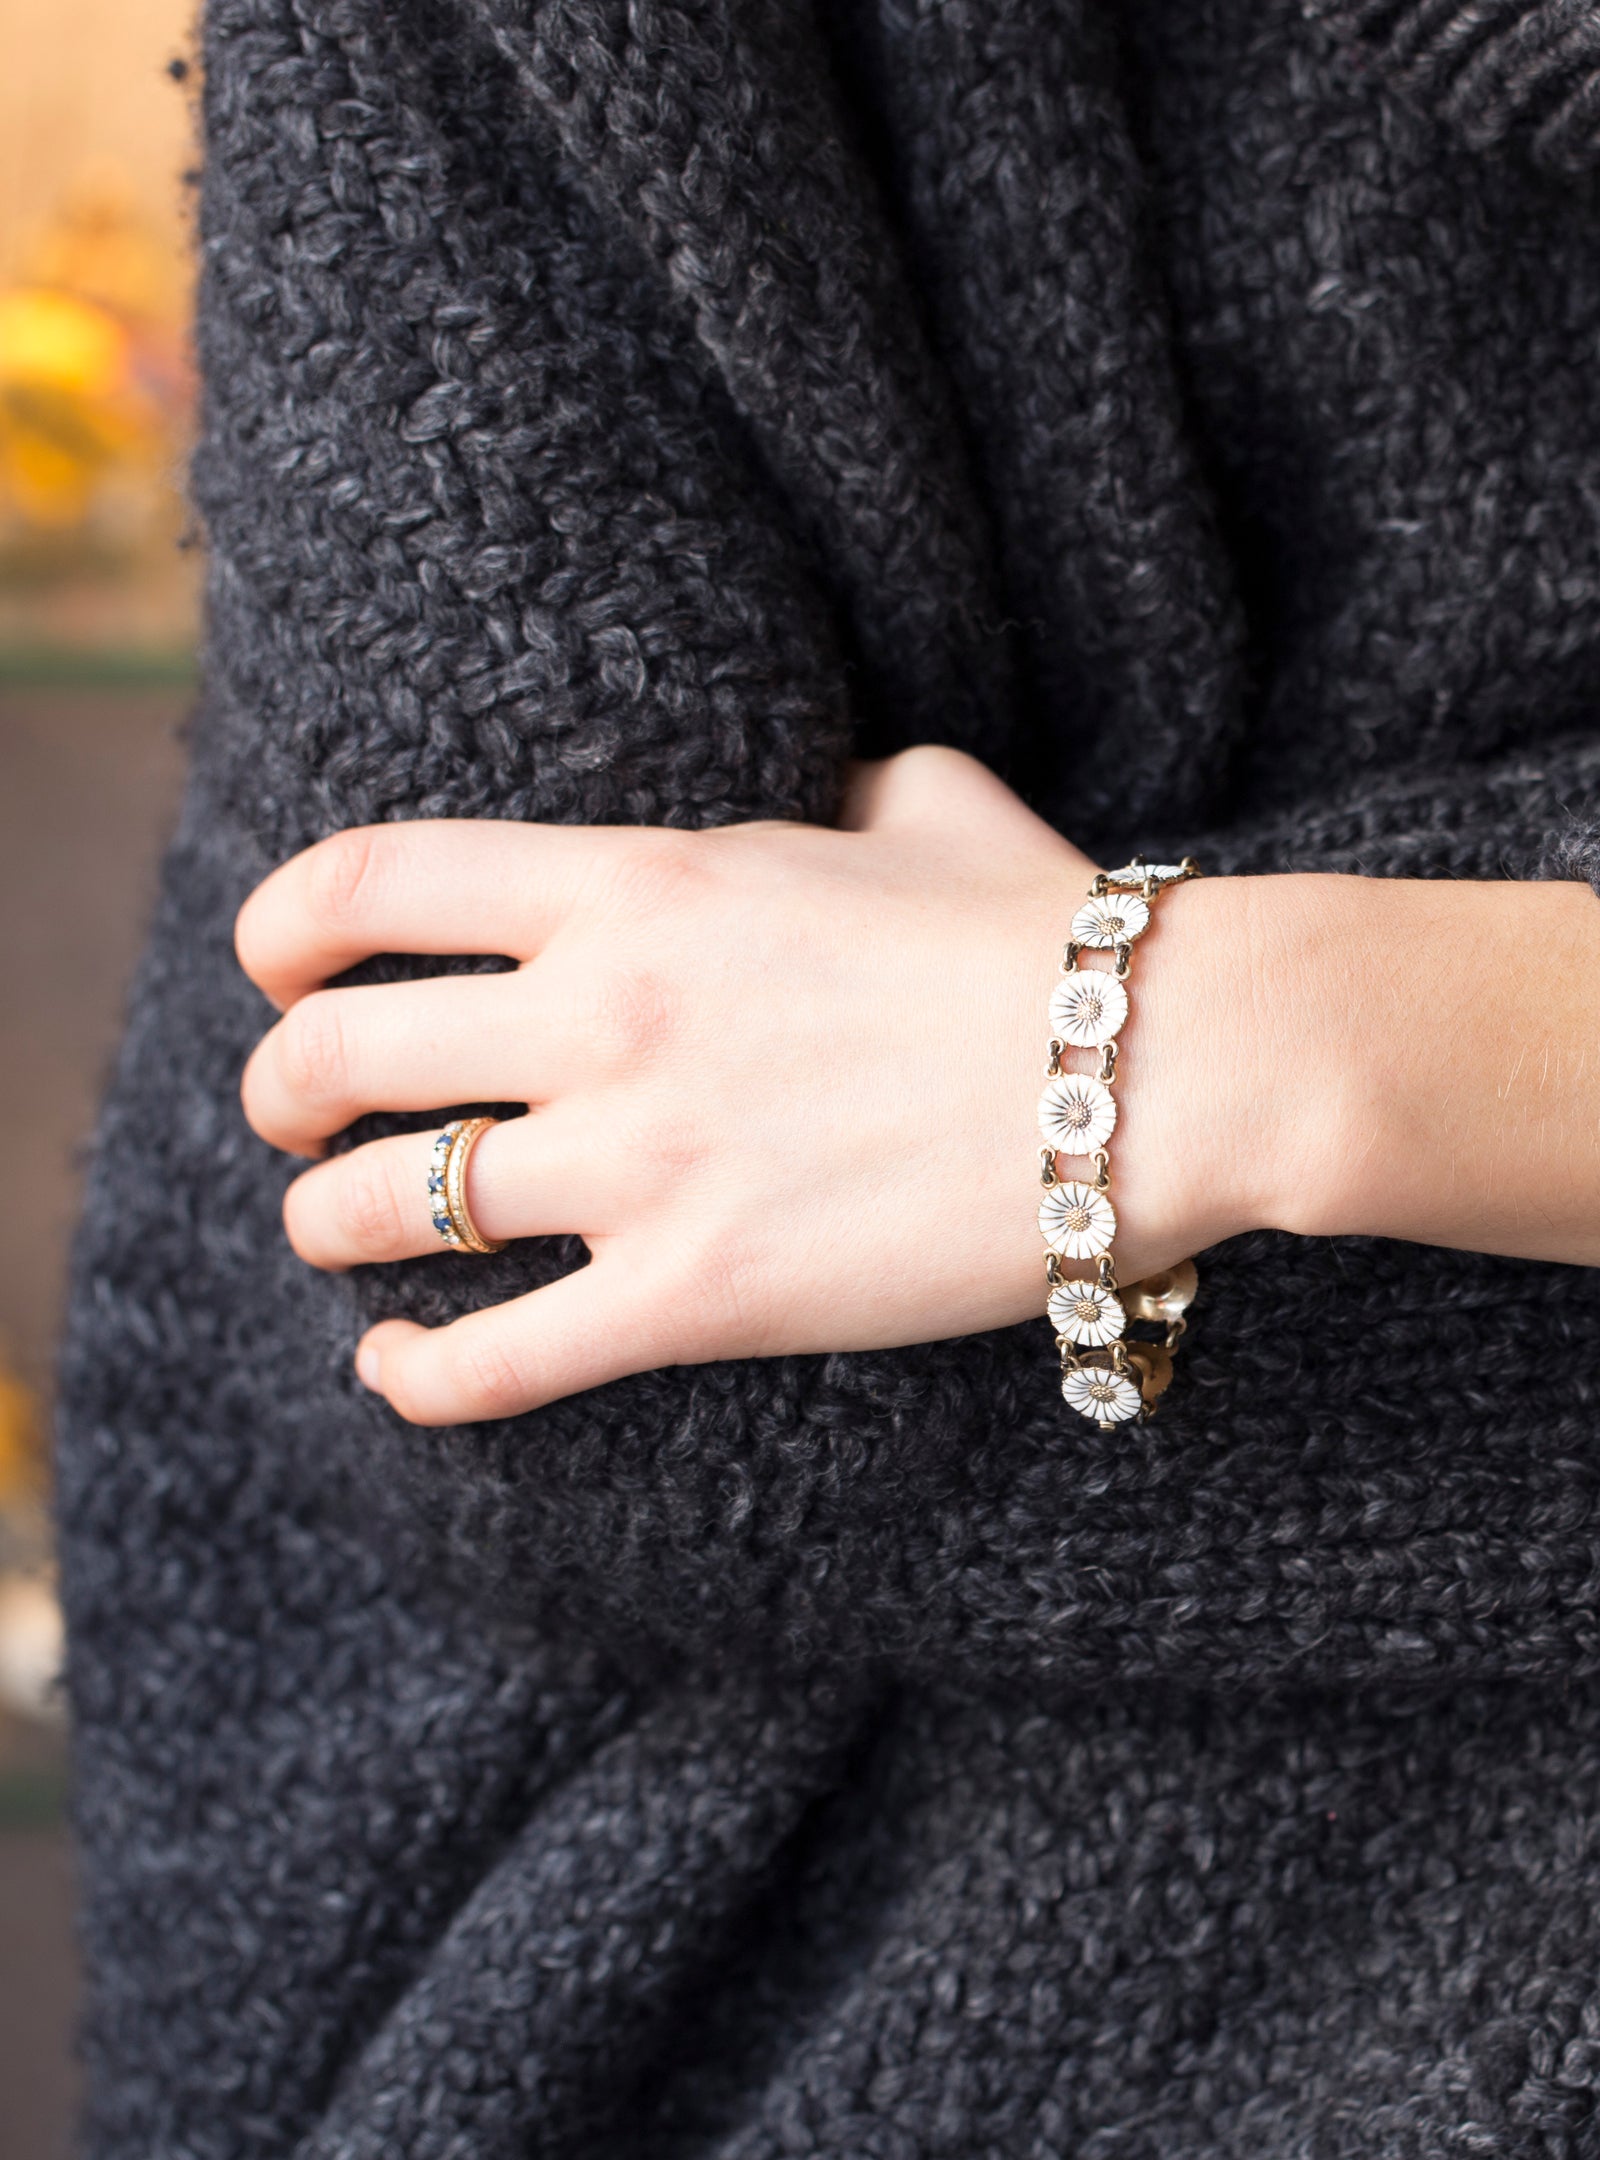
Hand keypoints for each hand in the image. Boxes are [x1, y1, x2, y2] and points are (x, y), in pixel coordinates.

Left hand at [234, 747, 1278, 1424]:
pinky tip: (395, 1370)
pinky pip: (494, 1358)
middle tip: (294, 1115)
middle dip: (282, 1090)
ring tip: (336, 1234)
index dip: (284, 926)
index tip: (273, 966)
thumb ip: (830, 797)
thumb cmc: (1050, 935)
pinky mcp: (700, 1296)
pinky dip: (416, 1375)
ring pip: (382, 1206)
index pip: (376, 882)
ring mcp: (643, 1161)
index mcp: (641, 882)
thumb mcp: (926, 807)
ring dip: (326, 1224)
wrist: (1158, 1066)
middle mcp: (607, 1013)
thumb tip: (820, 808)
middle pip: (339, 1051)